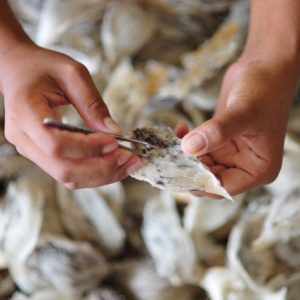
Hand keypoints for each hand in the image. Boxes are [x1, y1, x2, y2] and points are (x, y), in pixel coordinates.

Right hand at [0, 43, 141, 187]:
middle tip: (130, 158)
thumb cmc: (43, 68)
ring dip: (102, 174)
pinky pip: (70, 172)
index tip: (115, 141)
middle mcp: (24, 138)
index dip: (88, 148)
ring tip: (129, 163)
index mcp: (25, 112)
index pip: (55, 144)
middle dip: (102, 167)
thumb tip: (116, 131)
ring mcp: (31, 150)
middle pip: (63, 168)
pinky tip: (115, 164)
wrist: (19, 71)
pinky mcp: (43, 155)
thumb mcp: (72, 73)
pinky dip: (95, 172)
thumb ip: (93, 103)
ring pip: (68, 176)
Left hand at [179, 58, 298, 195]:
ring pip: (200, 164)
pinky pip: (198, 149)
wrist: (263, 66)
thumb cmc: (264, 89)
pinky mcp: (219, 141)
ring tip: (172, 140)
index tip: (176, 170)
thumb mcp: (243, 112)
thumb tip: (188, 148)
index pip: (222, 187)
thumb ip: (217, 132)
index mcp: (257, 169)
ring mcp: (230, 153)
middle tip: (168, 155)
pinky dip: (187, 143)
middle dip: (188, 168)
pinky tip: (180, 129)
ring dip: (184, 155)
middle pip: (208, 178)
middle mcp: (243, 165)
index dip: (198, 183)